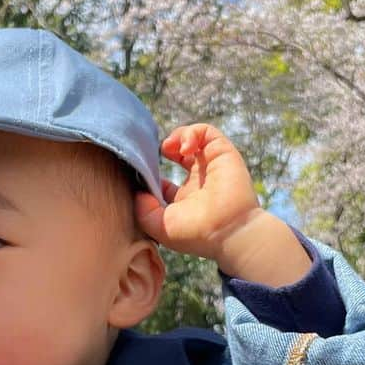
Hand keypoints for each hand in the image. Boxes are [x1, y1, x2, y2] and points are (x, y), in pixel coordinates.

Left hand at [134, 123, 310, 285]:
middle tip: (152, 155)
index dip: (149, 172)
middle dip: (162, 150)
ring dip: (176, 137)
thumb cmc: (195, 233)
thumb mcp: (159, 226)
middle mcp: (197, 181)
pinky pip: (206, 132)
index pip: (162, 179)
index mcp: (183, 199)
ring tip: (169, 148)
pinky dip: (192, 133)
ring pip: (191, 139)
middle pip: (176, 154)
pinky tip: (184, 149)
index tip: (140, 173)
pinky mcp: (222, 153)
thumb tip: (138, 191)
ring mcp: (210, 166)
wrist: (227, 231)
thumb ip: (142, 209)